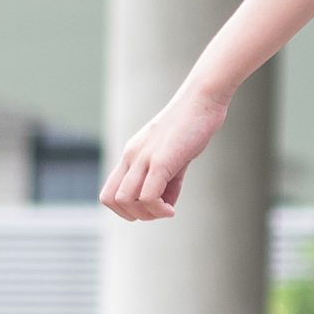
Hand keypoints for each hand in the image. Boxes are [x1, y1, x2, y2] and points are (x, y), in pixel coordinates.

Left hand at [99, 86, 230, 220]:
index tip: (152, 207)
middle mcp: (132, 156)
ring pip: (125, 200)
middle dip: (131, 215)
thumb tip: (166, 203)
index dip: (126, 207)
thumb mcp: (177, 155)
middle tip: (157, 213)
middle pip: (110, 199)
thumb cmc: (194, 124)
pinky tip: (172, 209)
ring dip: (145, 214)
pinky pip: (148, 196)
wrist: (203, 98)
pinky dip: (158, 210)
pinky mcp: (160, 161)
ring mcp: (144, 158)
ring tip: (166, 211)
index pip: (110, 190)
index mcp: (132, 154)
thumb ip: (169, 179)